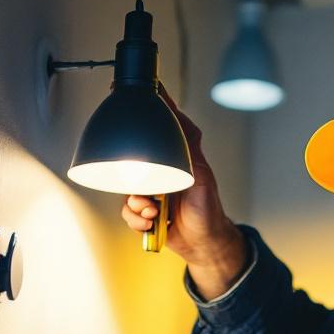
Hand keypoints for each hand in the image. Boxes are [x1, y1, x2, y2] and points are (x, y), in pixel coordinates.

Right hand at [119, 88, 245, 297]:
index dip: (150, 107)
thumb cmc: (207, 209)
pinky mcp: (142, 210)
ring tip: (154, 210)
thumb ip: (187, 146)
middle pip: (133, 157)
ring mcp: (149, 190)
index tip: (139, 90)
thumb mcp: (201, 175)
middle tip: (147, 191)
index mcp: (176, 156)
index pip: (161, 125)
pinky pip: (127, 211)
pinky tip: (151, 222)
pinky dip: (137, 219)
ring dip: (137, 204)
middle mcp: (160, 169)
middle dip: (132, 176)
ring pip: (126, 189)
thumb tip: (176, 118)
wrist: (202, 243)